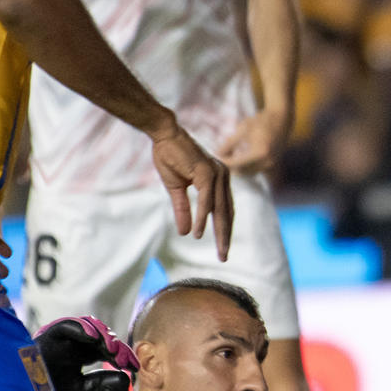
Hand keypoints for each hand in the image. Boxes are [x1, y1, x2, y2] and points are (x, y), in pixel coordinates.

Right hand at [34, 316, 140, 390]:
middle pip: (101, 337)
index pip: (106, 350)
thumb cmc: (47, 390)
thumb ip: (104, 385)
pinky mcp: (50, 333)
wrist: (21, 390)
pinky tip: (96, 339)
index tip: (133, 367)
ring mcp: (62, 337)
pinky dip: (83, 330)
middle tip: (126, 360)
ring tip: (113, 351)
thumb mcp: (81, 389)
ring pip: (89, 328)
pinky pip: (69, 326)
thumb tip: (128, 383)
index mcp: (80, 354)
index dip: (120, 356)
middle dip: (116, 347)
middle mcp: (73, 343)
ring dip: (104, 337)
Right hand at [151, 123, 234, 260]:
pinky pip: (205, 200)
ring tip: (220, 251)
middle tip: (224, 257)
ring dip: (219, 232)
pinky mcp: (206, 172)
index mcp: (219, 180)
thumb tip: (184, 233)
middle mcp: (223, 177)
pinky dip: (202, 217)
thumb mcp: (176, 189)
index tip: (223, 248)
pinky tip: (198, 232)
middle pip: (227, 213)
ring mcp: (217, 174)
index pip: (225, 210)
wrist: (163, 134)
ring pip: (220, 209)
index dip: (224, 230)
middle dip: (226, 236)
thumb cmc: (171, 157)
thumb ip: (183, 210)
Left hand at [216, 108, 289, 175]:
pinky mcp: (272, 163)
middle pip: (242, 172)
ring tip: (227, 158)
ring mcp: (271, 164)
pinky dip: (245, 166)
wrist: (282, 117)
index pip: (236, 164)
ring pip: (248, 172)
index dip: (223, 162)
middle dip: (229, 167)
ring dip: (237, 168)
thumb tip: (216, 154)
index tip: (213, 157)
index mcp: (260, 153)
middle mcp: (267, 161)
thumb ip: (229, 144)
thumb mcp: (242, 130)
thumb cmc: (261, 120)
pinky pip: (255, 169)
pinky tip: (237, 157)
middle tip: (218, 159)